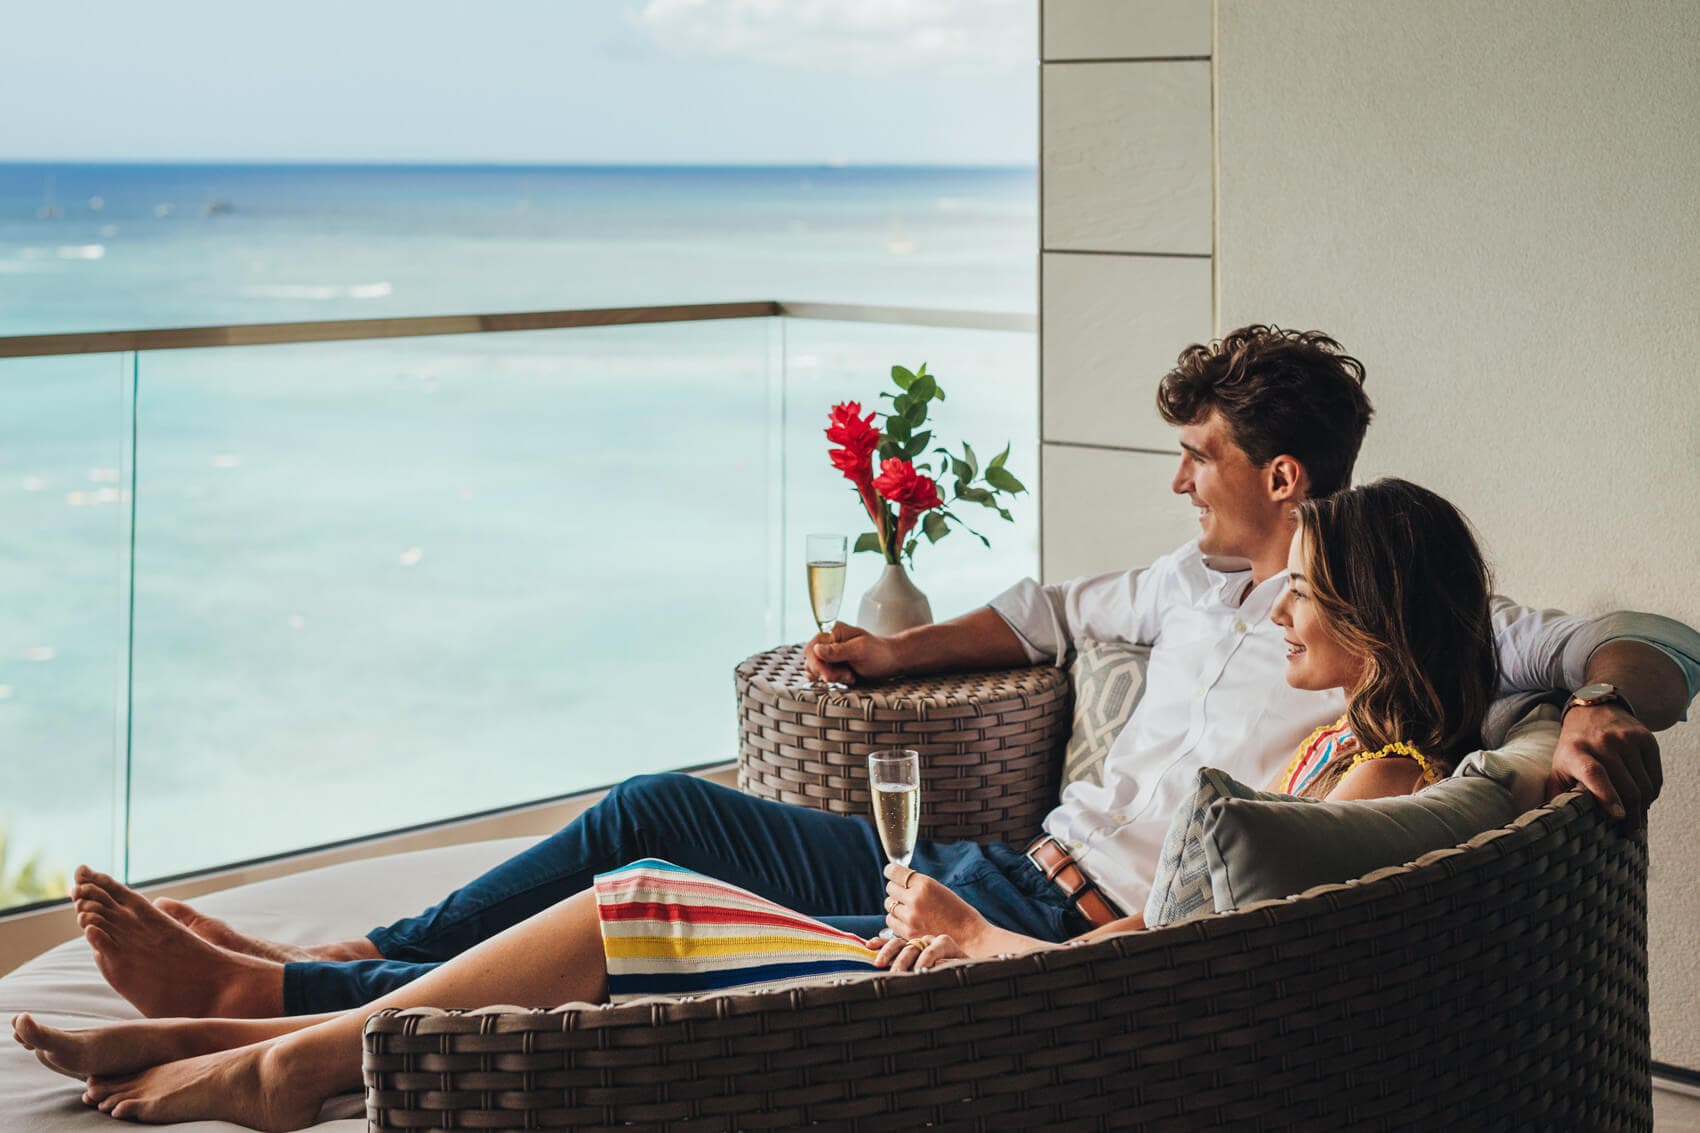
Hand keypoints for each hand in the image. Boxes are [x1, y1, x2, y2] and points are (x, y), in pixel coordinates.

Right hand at [805, 622, 901, 684]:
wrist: (891, 661)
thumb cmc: (879, 653)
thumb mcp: (860, 650)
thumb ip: (838, 650)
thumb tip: (816, 649)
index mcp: (832, 632)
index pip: (812, 650)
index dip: (819, 665)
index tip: (831, 676)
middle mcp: (827, 642)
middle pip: (811, 661)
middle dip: (827, 673)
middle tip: (848, 675)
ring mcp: (828, 655)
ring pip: (814, 670)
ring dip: (831, 677)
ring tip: (850, 676)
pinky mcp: (831, 666)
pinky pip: (821, 676)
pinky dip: (832, 680)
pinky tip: (847, 678)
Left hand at [872, 932, 964, 971]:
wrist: (970, 974)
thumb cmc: (942, 979)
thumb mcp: (919, 974)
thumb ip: (903, 970)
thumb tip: (876, 972)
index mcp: (912, 947)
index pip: (893, 943)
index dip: (880, 944)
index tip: (868, 946)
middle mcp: (921, 942)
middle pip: (900, 943)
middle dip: (888, 953)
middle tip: (879, 965)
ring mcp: (933, 942)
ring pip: (915, 946)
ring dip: (905, 959)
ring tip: (896, 971)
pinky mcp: (949, 945)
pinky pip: (936, 949)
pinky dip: (928, 958)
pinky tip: (922, 968)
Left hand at [882, 863, 990, 949]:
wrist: (971, 937)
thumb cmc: (959, 912)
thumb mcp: (940, 890)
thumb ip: (919, 885)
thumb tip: (900, 880)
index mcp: (925, 884)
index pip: (894, 871)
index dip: (891, 871)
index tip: (891, 873)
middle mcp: (915, 899)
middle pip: (890, 888)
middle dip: (896, 890)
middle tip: (905, 894)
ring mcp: (910, 917)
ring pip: (889, 905)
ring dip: (896, 906)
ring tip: (909, 909)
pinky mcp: (909, 934)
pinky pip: (891, 922)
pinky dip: (897, 920)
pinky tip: (908, 921)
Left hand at [1548, 704, 1661, 818]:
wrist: (1593, 711)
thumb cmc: (1574, 748)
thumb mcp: (1559, 767)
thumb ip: (1556, 793)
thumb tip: (1552, 823)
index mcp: (1576, 751)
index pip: (1594, 773)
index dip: (1607, 796)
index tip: (1618, 816)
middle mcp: (1602, 742)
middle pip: (1626, 786)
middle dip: (1631, 815)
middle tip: (1629, 831)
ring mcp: (1626, 739)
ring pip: (1644, 784)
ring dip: (1643, 806)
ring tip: (1636, 815)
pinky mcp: (1646, 738)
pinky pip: (1656, 776)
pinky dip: (1652, 792)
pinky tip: (1644, 798)